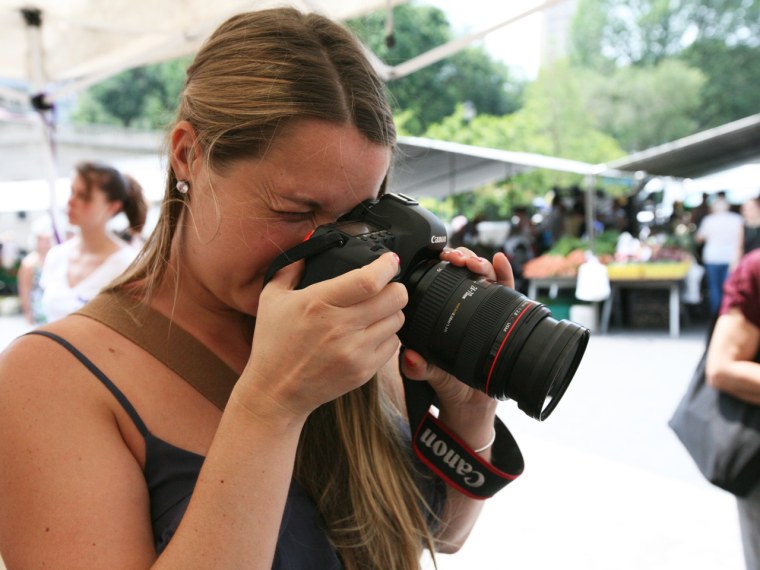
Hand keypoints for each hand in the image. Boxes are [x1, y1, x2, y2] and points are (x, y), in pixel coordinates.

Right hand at [237, 252, 406, 420]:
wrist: (276, 391)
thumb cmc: (273, 343)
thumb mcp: (271, 298)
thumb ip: (291, 268)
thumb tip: (311, 243)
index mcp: (319, 303)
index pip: (369, 279)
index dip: (387, 266)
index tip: (389, 261)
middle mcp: (340, 327)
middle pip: (394, 297)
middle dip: (395, 287)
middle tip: (386, 287)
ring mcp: (354, 351)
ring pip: (398, 320)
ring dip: (391, 312)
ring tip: (376, 312)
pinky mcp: (363, 371)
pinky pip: (394, 345)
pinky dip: (387, 335)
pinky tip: (370, 333)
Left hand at [401, 249, 512, 428]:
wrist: (472, 401)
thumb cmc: (447, 383)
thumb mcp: (430, 375)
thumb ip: (419, 369)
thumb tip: (410, 358)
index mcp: (438, 313)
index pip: (439, 279)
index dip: (439, 265)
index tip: (440, 259)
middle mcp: (460, 305)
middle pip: (461, 271)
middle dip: (461, 258)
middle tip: (458, 259)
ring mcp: (482, 307)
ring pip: (482, 275)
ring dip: (479, 262)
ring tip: (475, 263)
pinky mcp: (502, 313)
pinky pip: (505, 289)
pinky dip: (503, 272)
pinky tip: (501, 261)